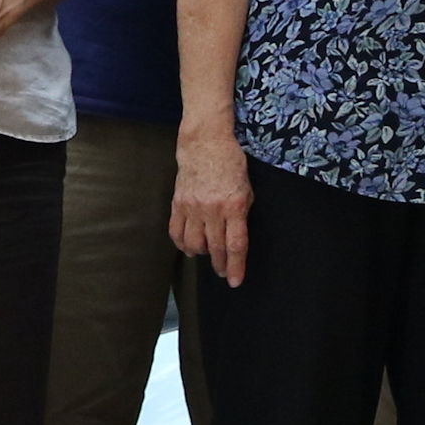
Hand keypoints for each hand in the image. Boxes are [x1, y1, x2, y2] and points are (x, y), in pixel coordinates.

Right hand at [171, 124, 252, 284]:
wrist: (205, 143)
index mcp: (234, 206)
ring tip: (207, 254)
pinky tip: (189, 246)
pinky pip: (176, 231)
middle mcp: (212, 209)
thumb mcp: (247, 188)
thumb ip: (242, 213)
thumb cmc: (231, 163)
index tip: (235, 281)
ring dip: (201, 254)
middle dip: (220, 265)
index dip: (235, 266)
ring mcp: (192, 207)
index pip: (235, 245)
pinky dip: (182, 244)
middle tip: (223, 272)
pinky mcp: (178, 203)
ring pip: (193, 244)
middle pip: (215, 248)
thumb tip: (237, 235)